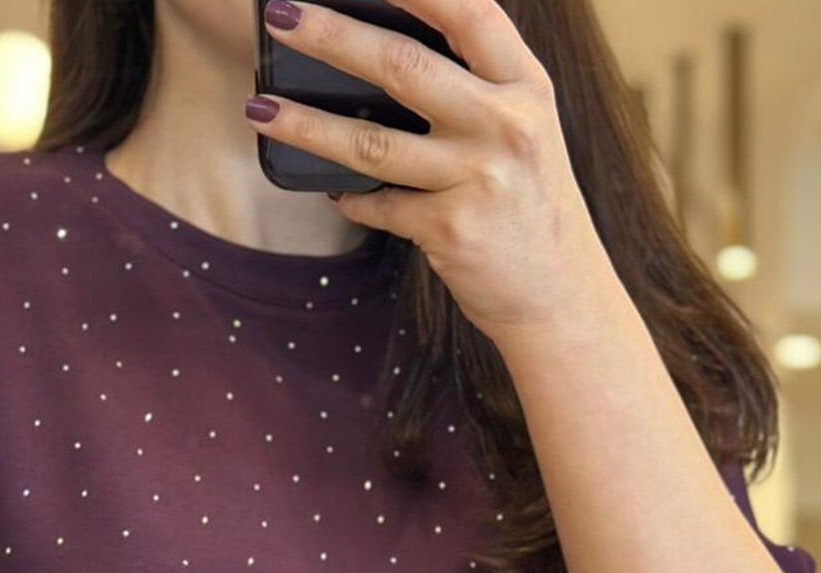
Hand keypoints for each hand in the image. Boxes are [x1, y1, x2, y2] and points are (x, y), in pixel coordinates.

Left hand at [248, 0, 616, 346]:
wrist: (560, 296)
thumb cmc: (531, 207)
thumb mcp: (524, 132)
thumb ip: (478, 89)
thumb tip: (387, 55)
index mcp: (526, 86)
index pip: (468, 11)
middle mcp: (505, 125)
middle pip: (403, 65)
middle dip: (331, 35)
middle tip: (281, 15)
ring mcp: (477, 178)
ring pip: (373, 141)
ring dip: (307, 124)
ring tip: (260, 108)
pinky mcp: (450, 229)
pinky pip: (379, 206)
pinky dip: (350, 198)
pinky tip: (333, 190)